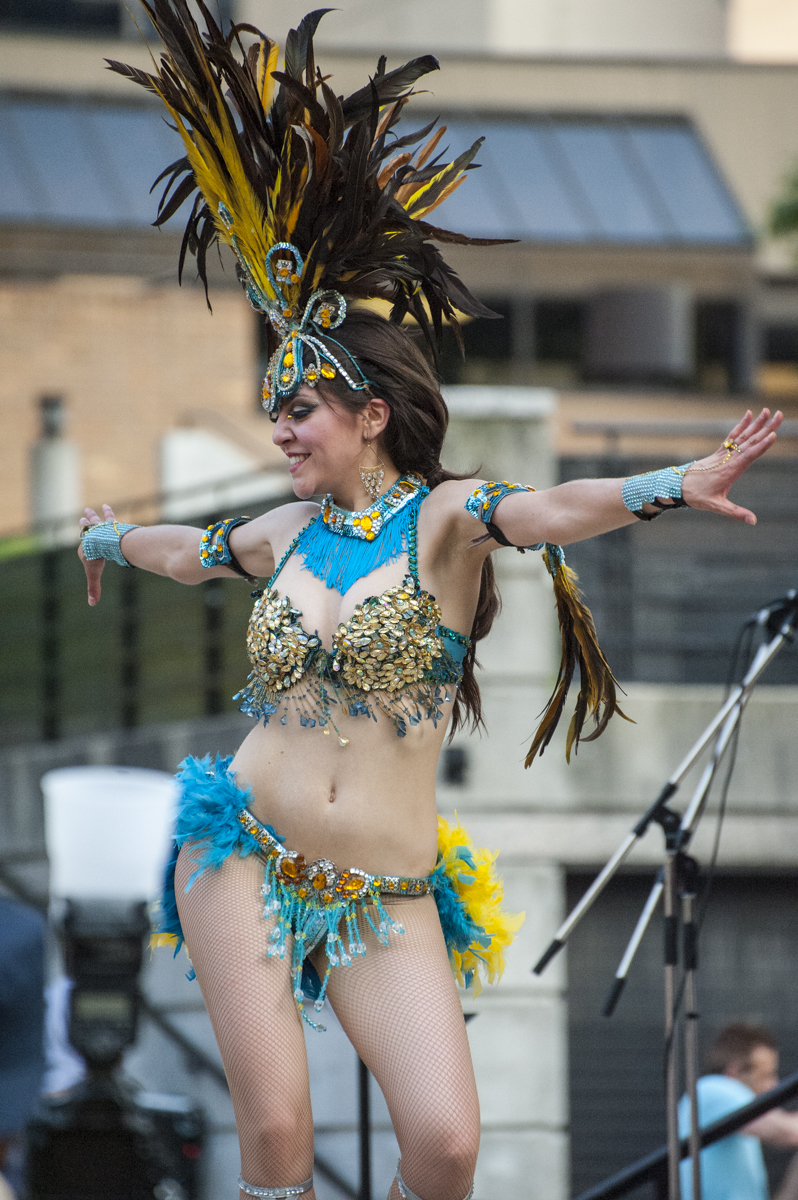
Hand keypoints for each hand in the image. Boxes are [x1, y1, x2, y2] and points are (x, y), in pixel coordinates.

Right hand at [78, 504, 115, 605]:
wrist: (101, 542)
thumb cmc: (96, 558)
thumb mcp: (93, 575)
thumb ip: (94, 589)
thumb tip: (92, 604)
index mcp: (85, 549)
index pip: (84, 550)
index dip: (85, 551)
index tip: (86, 550)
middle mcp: (91, 537)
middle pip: (86, 531)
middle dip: (84, 526)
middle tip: (82, 518)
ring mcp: (99, 529)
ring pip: (94, 522)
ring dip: (92, 517)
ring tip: (89, 510)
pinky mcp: (108, 524)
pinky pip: (108, 517)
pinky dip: (108, 512)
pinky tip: (106, 506)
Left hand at [681, 408, 782, 523]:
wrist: (678, 486)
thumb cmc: (697, 496)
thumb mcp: (717, 506)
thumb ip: (735, 513)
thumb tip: (753, 521)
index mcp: (731, 470)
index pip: (749, 455)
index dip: (761, 446)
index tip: (773, 435)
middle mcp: (729, 458)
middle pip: (750, 441)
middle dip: (766, 428)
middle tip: (779, 414)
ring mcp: (724, 453)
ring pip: (743, 436)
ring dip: (756, 423)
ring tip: (768, 410)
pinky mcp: (720, 451)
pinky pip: (732, 435)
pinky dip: (741, 425)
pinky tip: (748, 415)